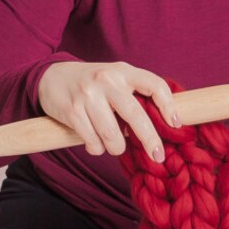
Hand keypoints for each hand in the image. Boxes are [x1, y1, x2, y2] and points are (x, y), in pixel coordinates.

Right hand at [37, 61, 179, 161]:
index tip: (176, 125)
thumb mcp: (115, 79)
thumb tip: (162, 125)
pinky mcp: (72, 111)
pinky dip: (97, 148)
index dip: (168, 106)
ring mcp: (88, 96)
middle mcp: (106, 80)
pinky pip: (93, 142)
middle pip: (135, 115)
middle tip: (158, 156)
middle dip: (150, 140)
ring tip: (114, 145)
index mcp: (122, 71)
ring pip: (113, 135)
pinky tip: (94, 142)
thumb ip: (135, 95)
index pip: (154, 84)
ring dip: (117, 148)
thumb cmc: (92, 84)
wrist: (52, 77)